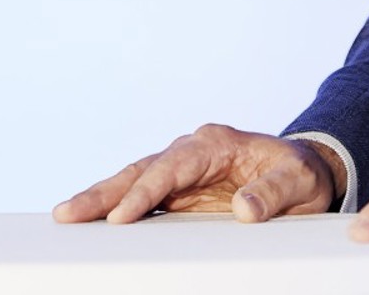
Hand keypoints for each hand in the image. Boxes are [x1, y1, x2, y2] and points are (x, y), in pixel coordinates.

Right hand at [52, 123, 343, 224]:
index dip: (148, 190)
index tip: (123, 216)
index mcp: (216, 143)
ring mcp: (181, 171)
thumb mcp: (299, 182)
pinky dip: (115, 209)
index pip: (174, 166)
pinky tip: (90, 224)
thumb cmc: (301, 175)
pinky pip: (141, 199)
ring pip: (133, 182)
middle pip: (142, 170)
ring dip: (100, 199)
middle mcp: (191, 152)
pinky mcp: (177, 192)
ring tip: (65, 217)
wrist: (303, 173)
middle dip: (105, 192)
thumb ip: (274, 193)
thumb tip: (244, 208)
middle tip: (68, 213)